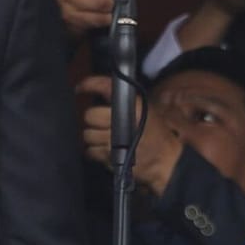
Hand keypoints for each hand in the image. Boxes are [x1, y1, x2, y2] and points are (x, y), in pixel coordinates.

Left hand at [76, 75, 181, 197]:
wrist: (165, 160)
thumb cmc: (156, 135)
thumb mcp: (144, 110)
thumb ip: (125, 101)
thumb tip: (102, 92)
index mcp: (132, 105)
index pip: (105, 87)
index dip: (89, 85)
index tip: (80, 88)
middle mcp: (122, 120)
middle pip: (90, 115)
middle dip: (92, 120)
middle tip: (99, 122)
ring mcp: (114, 140)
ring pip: (87, 135)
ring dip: (92, 137)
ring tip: (104, 138)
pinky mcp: (109, 157)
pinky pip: (90, 151)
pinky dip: (94, 151)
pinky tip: (104, 150)